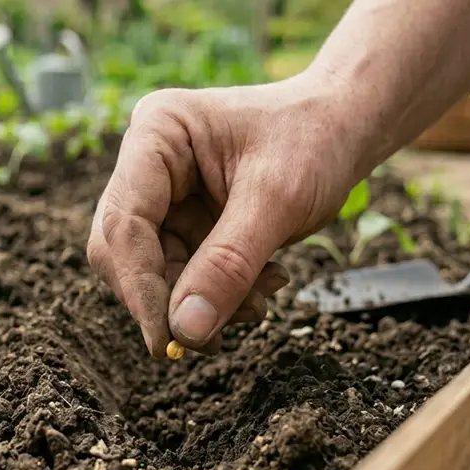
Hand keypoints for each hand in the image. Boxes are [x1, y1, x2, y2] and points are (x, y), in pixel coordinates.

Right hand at [86, 73, 364, 357]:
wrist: (345, 127)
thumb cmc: (315, 140)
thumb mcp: (279, 201)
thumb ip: (229, 265)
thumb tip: (184, 332)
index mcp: (157, 133)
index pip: (124, 223)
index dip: (140, 287)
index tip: (166, 342)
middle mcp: (147, 162)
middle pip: (126, 251)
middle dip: (171, 298)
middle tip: (216, 337)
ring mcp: (164, 193)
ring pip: (155, 271)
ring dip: (204, 301)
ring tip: (260, 300)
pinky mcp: (184, 219)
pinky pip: (183, 274)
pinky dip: (219, 294)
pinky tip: (262, 284)